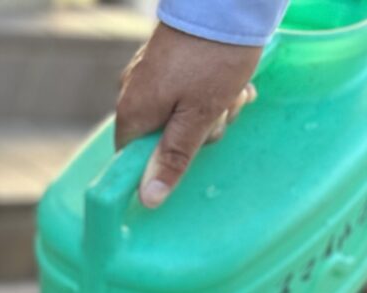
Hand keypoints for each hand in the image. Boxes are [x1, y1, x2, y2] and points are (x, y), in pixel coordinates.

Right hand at [116, 22, 260, 208]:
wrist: (226, 2)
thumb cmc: (213, 60)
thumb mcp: (199, 116)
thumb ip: (173, 158)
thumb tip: (148, 200)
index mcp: (133, 113)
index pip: (132, 157)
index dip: (163, 160)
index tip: (194, 146)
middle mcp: (131, 93)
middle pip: (161, 135)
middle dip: (199, 130)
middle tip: (225, 111)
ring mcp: (147, 73)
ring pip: (177, 111)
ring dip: (211, 109)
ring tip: (235, 91)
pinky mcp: (165, 57)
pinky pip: (182, 88)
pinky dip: (206, 89)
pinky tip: (229, 78)